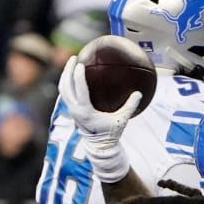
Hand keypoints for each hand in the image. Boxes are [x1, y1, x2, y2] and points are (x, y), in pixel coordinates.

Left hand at [56, 55, 140, 180]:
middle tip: (74, 57)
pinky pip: (66, 93)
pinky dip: (68, 82)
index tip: (80, 64)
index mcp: (85, 111)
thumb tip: (139, 93)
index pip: (79, 91)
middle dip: (68, 71)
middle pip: (66, 87)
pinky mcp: (72, 110)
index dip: (78, 76)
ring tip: (71, 63)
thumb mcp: (121, 120)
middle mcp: (75, 110)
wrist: (99, 146)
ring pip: (63, 89)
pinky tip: (74, 74)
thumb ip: (129, 107)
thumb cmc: (110, 133)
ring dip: (66, 75)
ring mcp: (71, 110)